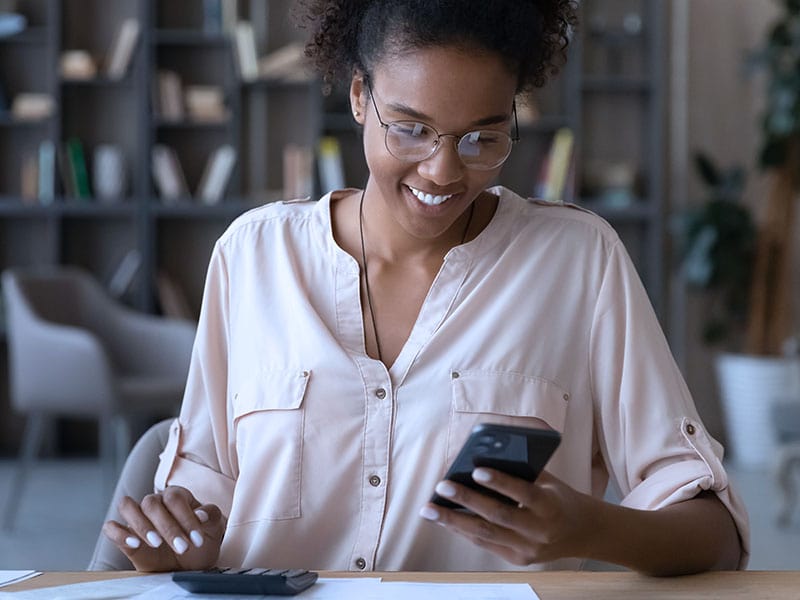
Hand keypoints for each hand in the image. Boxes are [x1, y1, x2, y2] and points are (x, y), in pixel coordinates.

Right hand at [102, 486, 225, 571]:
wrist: (190, 563)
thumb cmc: (201, 542)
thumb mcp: (214, 529)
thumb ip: (211, 516)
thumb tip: (201, 514)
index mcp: (177, 496)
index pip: (174, 498)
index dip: (185, 518)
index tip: (196, 539)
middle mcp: (155, 502)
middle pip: (151, 503)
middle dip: (167, 527)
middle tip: (182, 547)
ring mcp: (138, 518)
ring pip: (127, 506)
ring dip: (141, 525)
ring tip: (156, 543)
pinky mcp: (125, 536)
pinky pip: (111, 527)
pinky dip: (119, 533)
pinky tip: (134, 544)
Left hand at [419, 469, 597, 564]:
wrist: (583, 533)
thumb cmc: (559, 497)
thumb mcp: (548, 481)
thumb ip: (521, 471)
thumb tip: (482, 456)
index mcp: (551, 506)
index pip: (523, 493)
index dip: (500, 482)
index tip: (475, 469)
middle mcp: (539, 531)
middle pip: (497, 516)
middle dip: (466, 501)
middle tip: (442, 486)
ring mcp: (528, 549)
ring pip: (485, 535)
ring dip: (453, 521)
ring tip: (429, 508)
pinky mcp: (518, 559)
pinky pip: (485, 543)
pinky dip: (463, 530)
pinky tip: (445, 518)